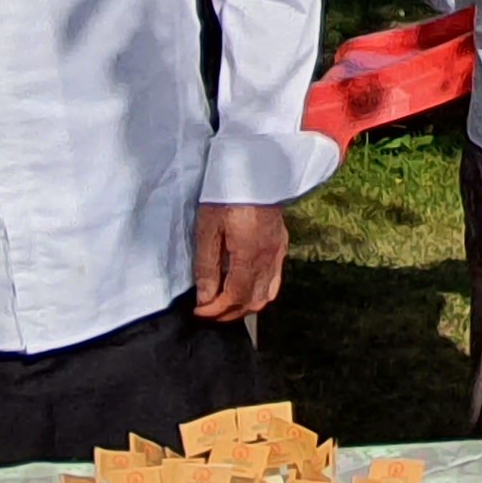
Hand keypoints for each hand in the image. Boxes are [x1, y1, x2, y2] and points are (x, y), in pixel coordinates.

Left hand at [192, 201, 288, 319]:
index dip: (216, 310)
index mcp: (249, 255)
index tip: (199, 312)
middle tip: (209, 311)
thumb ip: (207, 266)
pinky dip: (260, 293)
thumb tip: (205, 298)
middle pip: (252, 302)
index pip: (234, 297)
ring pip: (266, 295)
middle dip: (229, 313)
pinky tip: (246, 287)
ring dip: (245, 306)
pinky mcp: (281, 246)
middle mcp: (268, 259)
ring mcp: (278, 253)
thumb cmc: (226, 195)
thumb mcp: (208, 229)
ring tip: (226, 304)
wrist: (254, 169)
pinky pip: (274, 281)